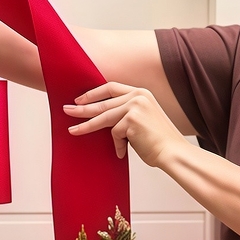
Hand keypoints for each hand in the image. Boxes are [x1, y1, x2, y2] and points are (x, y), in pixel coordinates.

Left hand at [63, 82, 189, 167]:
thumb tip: (101, 117)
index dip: (93, 93)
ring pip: (103, 117)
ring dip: (86, 125)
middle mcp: (138, 96)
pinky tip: (123, 152)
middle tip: (67, 110)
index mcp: (141, 93)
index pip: (111, 87)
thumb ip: (126, 113)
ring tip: (72, 131)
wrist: (173, 152)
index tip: (80, 100)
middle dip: (82, 108)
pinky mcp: (131, 120)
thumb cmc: (158, 141)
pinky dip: (117, 145)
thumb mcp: (143, 119)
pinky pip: (115, 134)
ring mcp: (135, 107)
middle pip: (103, 102)